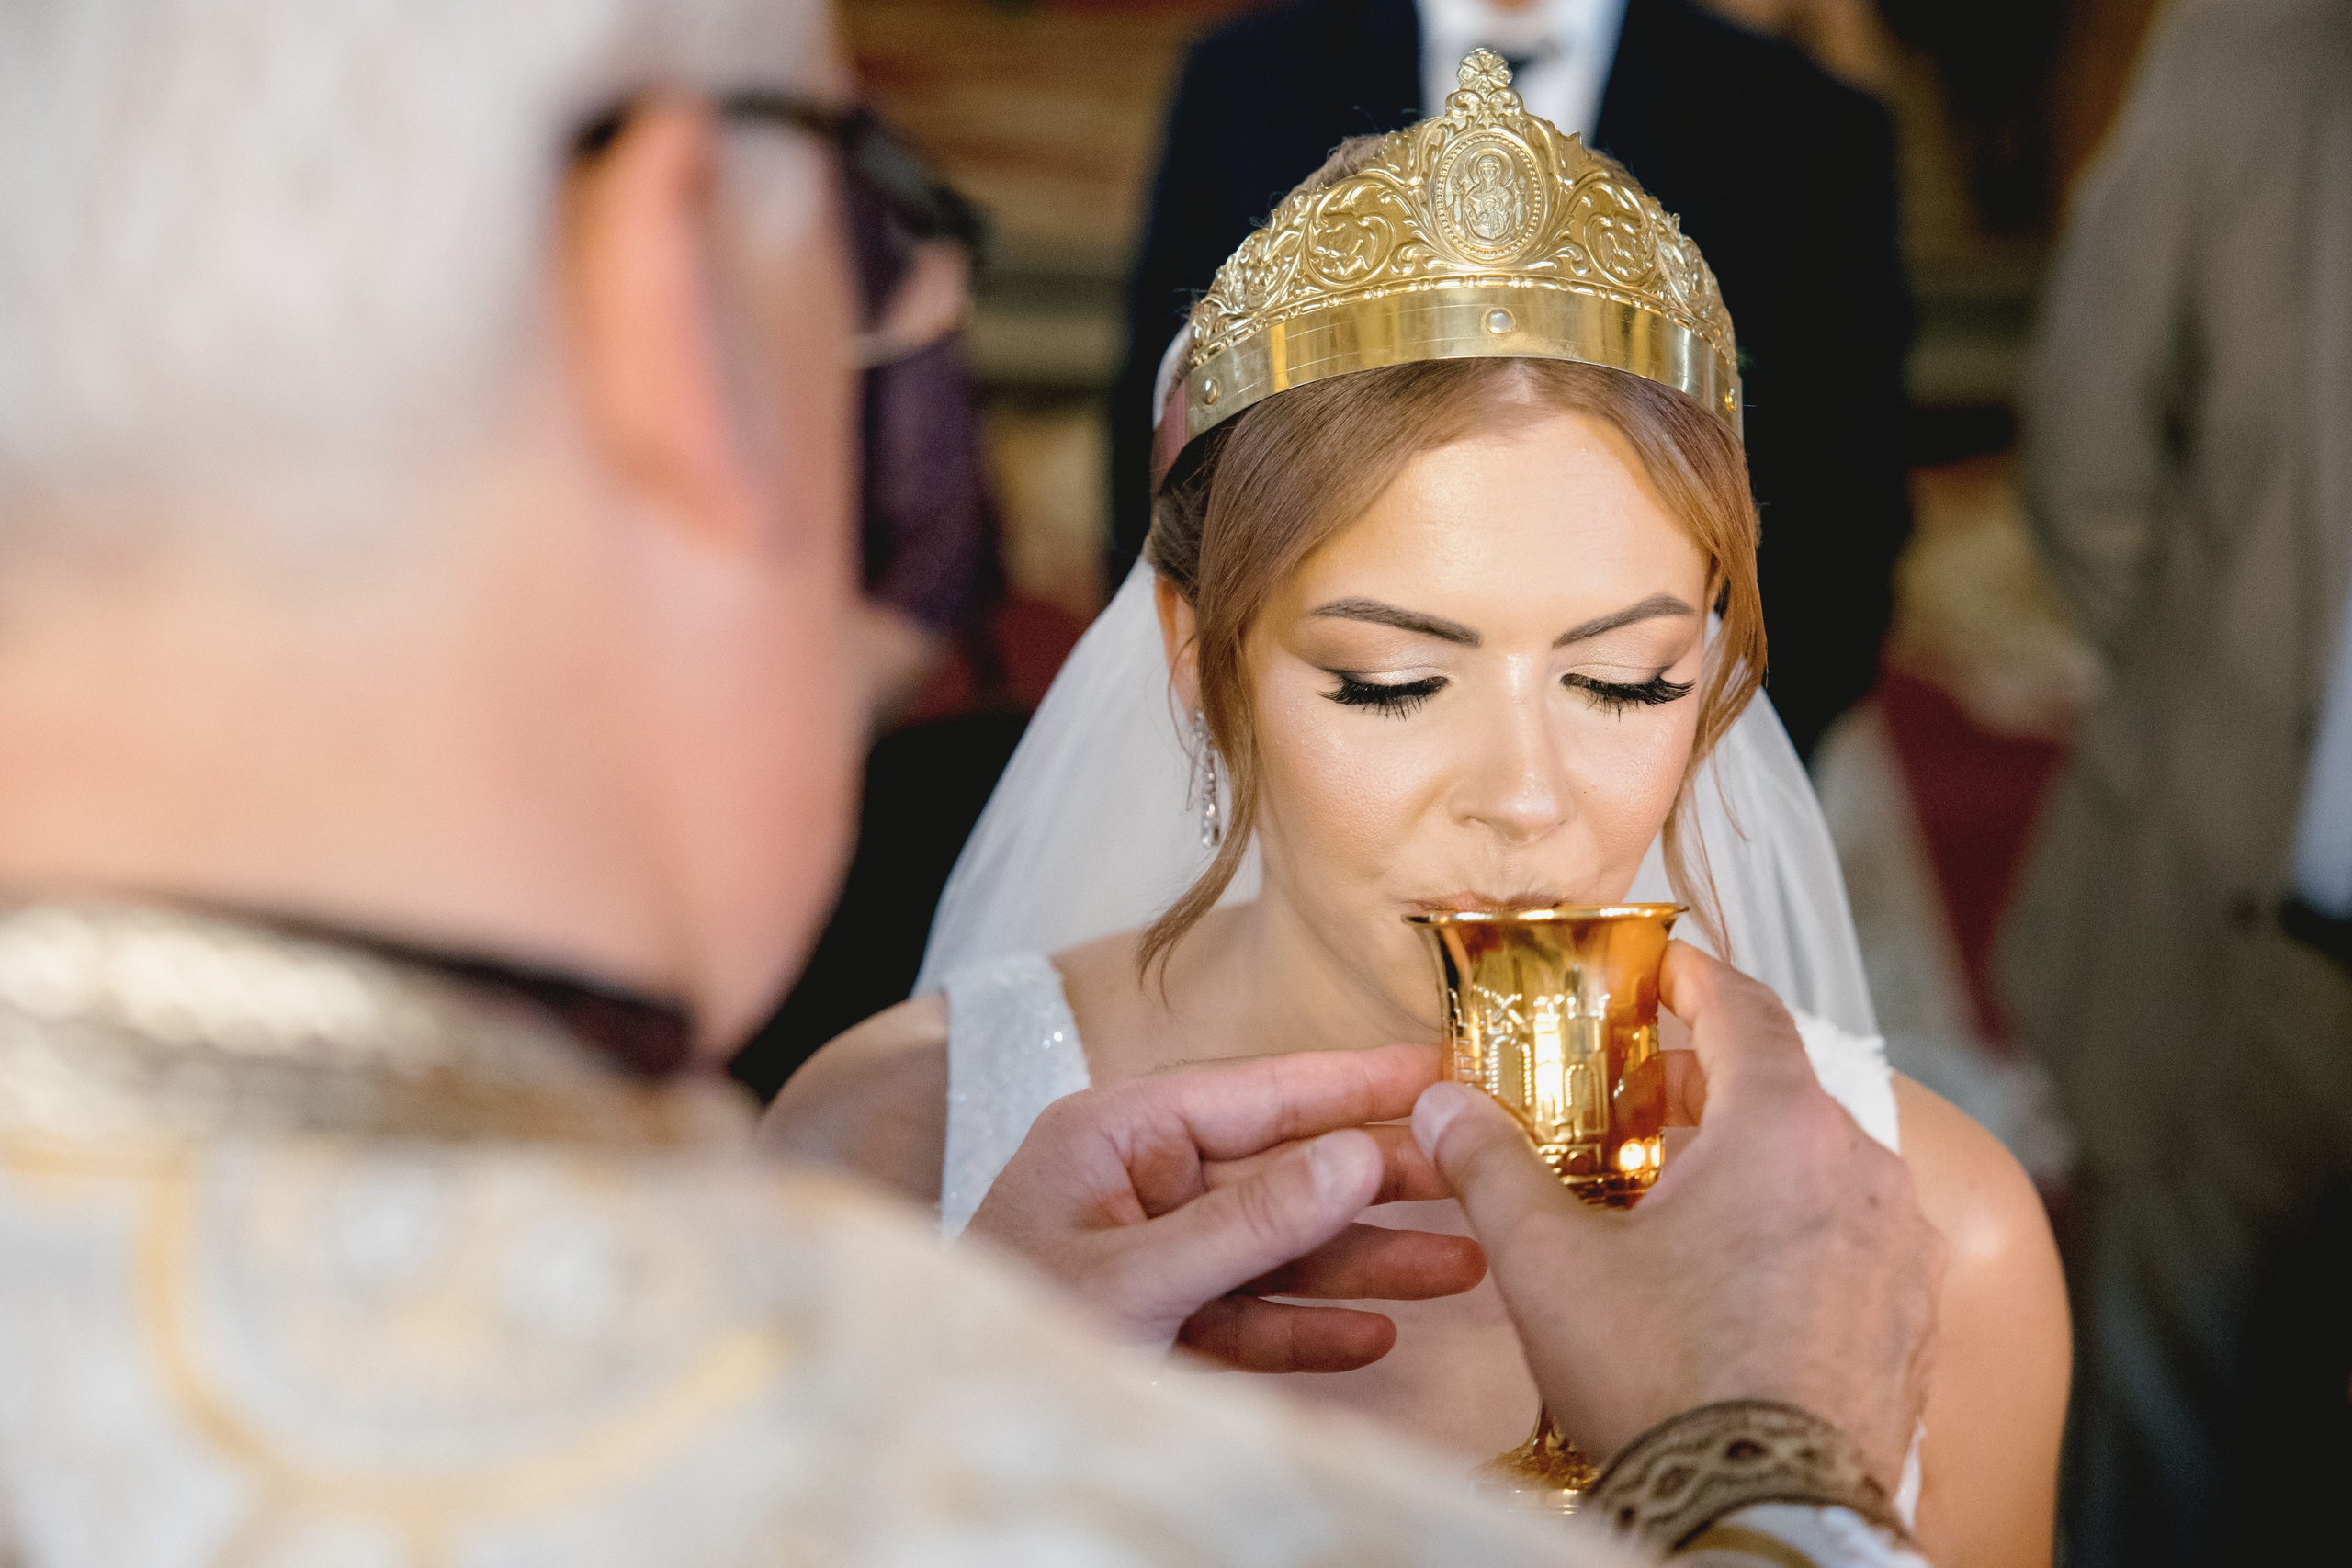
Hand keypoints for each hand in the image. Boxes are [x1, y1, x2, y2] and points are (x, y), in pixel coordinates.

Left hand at [966, 1044, 1484, 1372]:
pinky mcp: (1158, 1326)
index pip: (1255, 1092)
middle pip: (1281, 1170)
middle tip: (1477, 1175)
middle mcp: (1136, 1185)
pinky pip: (1250, 1319)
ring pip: (1279, 1251)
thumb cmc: (1010, 1335)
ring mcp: (1150, 1258)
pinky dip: (1309, 1330)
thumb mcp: (1134, 1279)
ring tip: (1464, 1267)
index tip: (1439, 1070)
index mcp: (1113, 1135)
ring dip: (1367, 1262)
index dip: (1351, 1082)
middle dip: (1378, 1179)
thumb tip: (1358, 1156)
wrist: (948, 1425)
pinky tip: (1377, 1335)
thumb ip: (1249, 1221)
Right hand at [1413, 943, 1942, 1484]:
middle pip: (1785, 1090)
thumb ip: (1491, 1167)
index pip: (1747, 1009)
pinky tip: (1742, 1281)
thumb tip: (1444, 1108)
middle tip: (1642, 1101)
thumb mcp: (1548, 1263)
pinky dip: (1801, 1236)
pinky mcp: (1914, 1326)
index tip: (1664, 971)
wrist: (1761, 1519)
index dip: (1696, 979)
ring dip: (1758, 1165)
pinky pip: (1857, 1246)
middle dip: (1709, 1086)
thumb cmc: (1665, 1383)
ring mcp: (1902, 1255)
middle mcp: (1864, 1175)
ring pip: (1826, 1171)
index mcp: (1783, 1131)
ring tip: (1685, 1201)